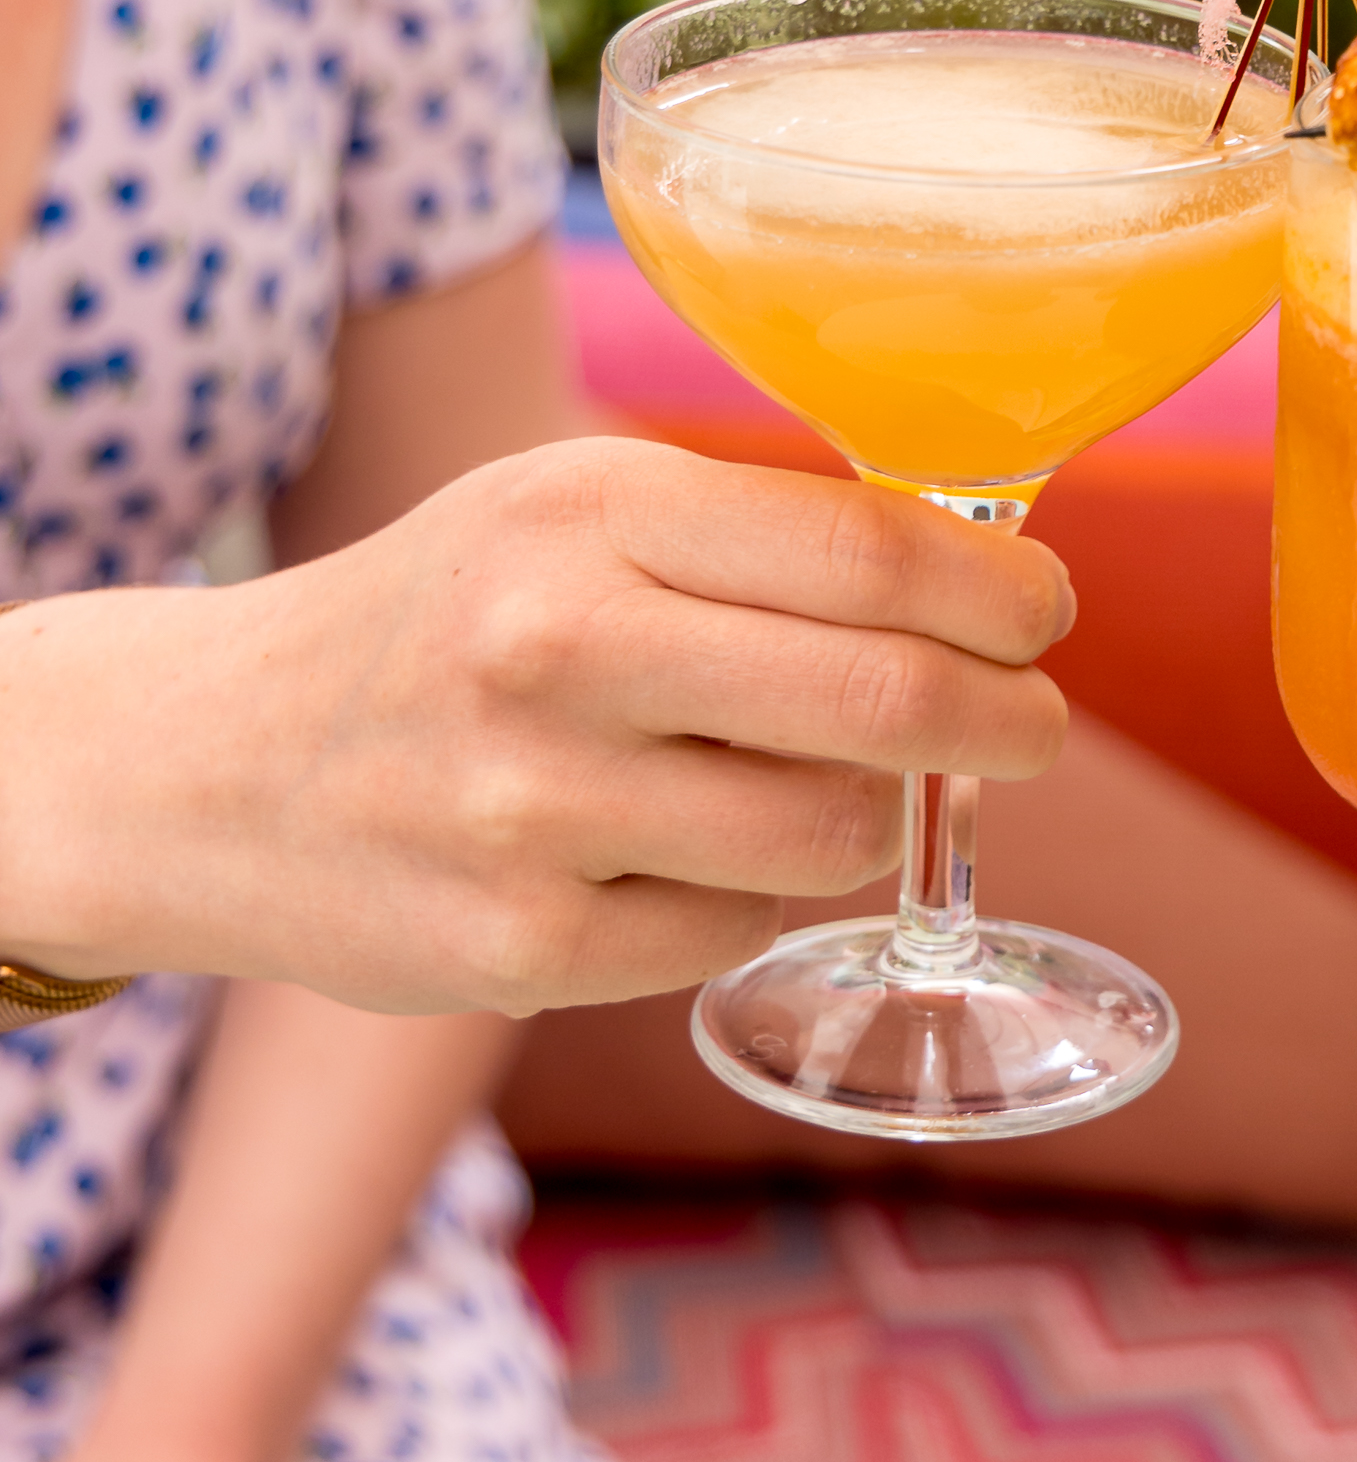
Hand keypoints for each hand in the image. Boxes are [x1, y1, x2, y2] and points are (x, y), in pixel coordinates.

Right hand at [0, 441, 1075, 1016]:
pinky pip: (738, 934)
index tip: (1046, 615)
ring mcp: (535, 812)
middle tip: (1034, 725)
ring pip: (835, 838)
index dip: (1003, 594)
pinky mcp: (519, 950)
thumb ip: (755, 537)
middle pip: (887, 701)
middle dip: (1007, 720)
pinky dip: (754, 901)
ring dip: (871, 818)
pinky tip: (688, 858)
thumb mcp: (571, 511)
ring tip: (828, 785)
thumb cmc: (447, 616)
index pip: (870, 554)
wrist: (206, 761)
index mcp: (588, 512)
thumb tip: (984, 586)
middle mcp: (557, 650)